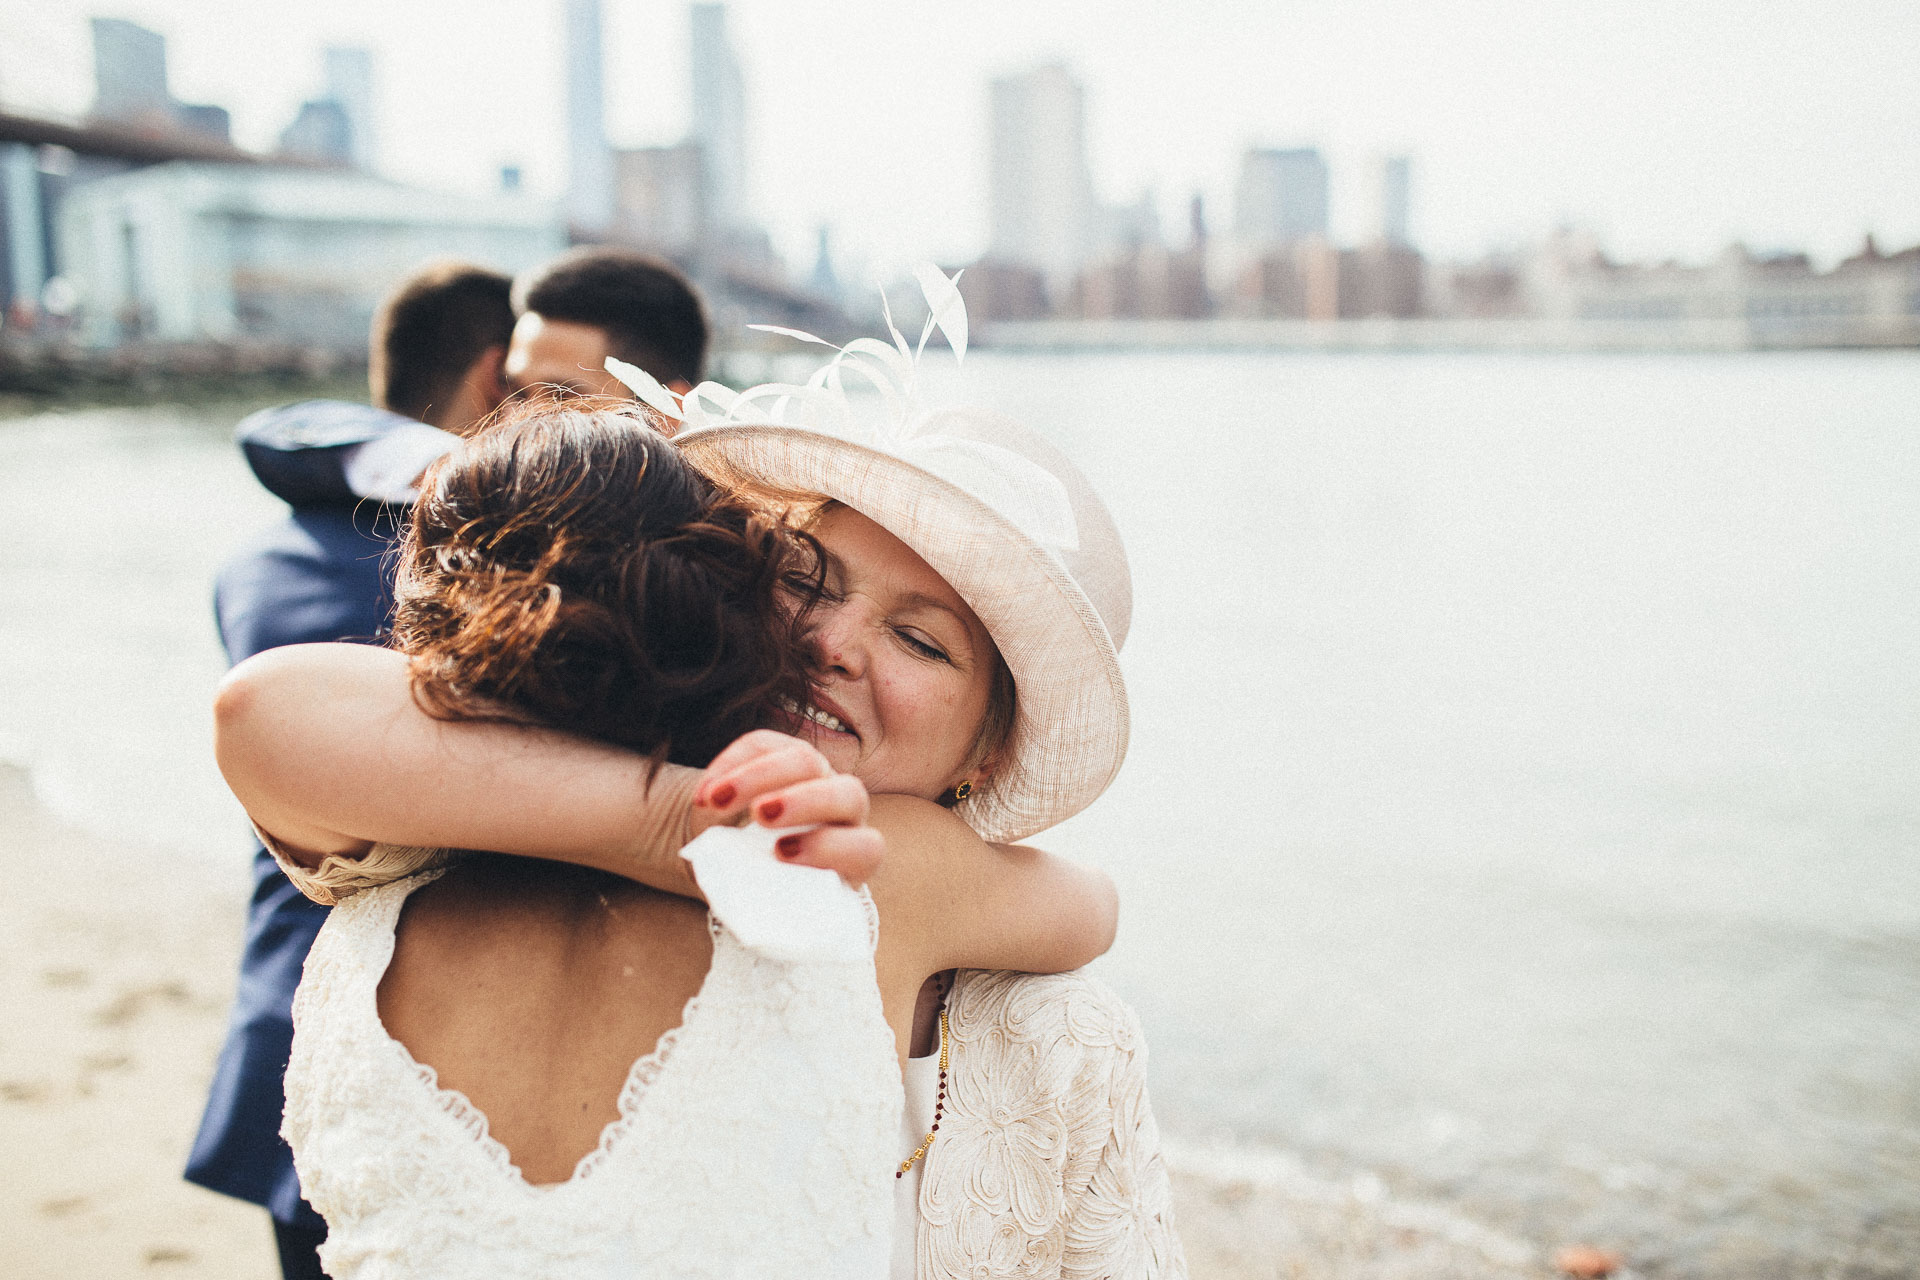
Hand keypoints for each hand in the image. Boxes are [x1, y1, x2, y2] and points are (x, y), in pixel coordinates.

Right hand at [691, 729, 882, 886]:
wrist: (739, 860)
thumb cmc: (762, 891)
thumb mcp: (768, 903)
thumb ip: (769, 900)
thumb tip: (748, 900)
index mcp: (852, 858)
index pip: (866, 848)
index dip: (831, 849)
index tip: (782, 855)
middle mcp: (845, 814)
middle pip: (848, 794)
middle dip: (804, 802)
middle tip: (760, 815)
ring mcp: (818, 777)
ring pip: (805, 760)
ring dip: (758, 776)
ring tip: (716, 800)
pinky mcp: (784, 752)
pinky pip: (764, 745)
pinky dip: (729, 766)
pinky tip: (703, 795)